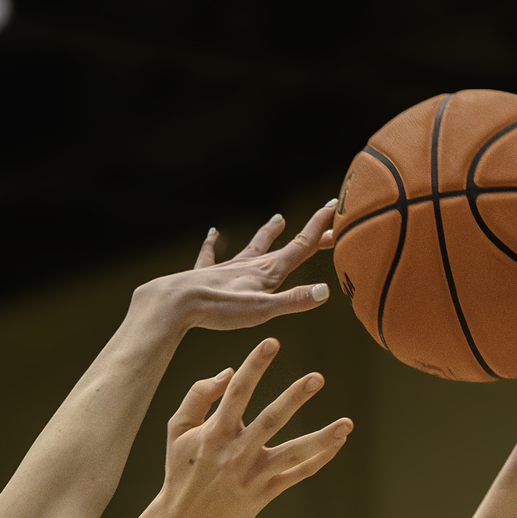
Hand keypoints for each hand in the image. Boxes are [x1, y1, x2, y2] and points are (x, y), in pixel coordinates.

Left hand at [138, 202, 338, 332]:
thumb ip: (293, 301)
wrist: (181, 302)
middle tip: (324, 220)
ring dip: (267, 233)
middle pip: (284, 246)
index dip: (320, 228)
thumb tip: (324, 291)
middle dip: (307, 234)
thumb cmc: (222, 309)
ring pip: (252, 246)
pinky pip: (211, 254)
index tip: (335, 207)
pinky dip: (212, 243)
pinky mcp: (206, 274)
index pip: (300, 246)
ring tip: (278, 219)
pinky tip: (213, 232)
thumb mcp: (263, 310)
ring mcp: (229, 268)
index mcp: (268, 272)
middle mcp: (251, 264)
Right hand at [153, 337, 352, 517]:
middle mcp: (235, 454)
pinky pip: (295, 476)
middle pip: (270, 421)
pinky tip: (337, 443)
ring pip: (292, 454)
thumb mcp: (177, 430)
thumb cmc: (181, 470)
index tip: (272, 343)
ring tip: (346, 424)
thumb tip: (228, 371)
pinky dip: (318, 461)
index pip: (237, 393)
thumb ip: (198, 395)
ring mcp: (251, 477)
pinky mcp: (262, 495)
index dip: (254, 366)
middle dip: (294, 398)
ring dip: (321, 438)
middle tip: (317, 378)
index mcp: (214, 433)